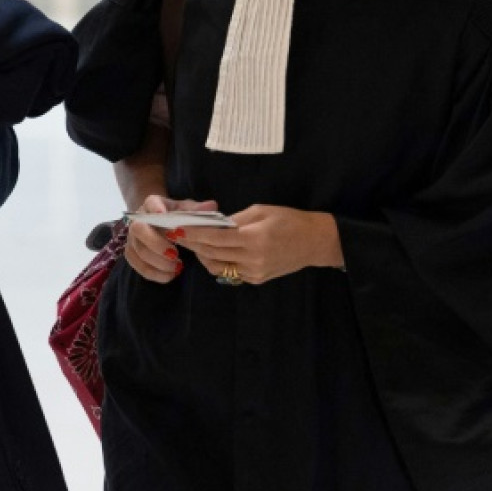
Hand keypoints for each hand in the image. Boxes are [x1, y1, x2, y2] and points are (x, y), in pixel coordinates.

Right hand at [123, 195, 218, 283]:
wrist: (159, 223)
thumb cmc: (177, 216)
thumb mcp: (188, 210)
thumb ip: (198, 210)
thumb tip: (212, 206)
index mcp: (152, 204)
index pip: (150, 202)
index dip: (155, 208)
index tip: (164, 215)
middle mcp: (137, 219)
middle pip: (138, 229)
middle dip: (156, 243)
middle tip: (175, 254)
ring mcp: (132, 238)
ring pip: (138, 251)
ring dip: (157, 262)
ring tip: (178, 267)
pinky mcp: (131, 254)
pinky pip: (138, 266)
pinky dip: (154, 273)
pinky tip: (170, 275)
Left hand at [177, 204, 342, 284]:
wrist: (314, 242)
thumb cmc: (289, 220)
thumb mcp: (261, 211)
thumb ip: (234, 219)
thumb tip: (212, 224)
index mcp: (254, 239)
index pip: (214, 238)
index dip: (193, 234)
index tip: (177, 229)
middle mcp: (252, 259)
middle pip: (212, 253)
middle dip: (193, 244)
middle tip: (178, 235)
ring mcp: (254, 272)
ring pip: (218, 266)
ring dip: (203, 255)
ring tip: (193, 243)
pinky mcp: (257, 280)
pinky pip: (230, 272)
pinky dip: (218, 262)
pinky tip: (213, 252)